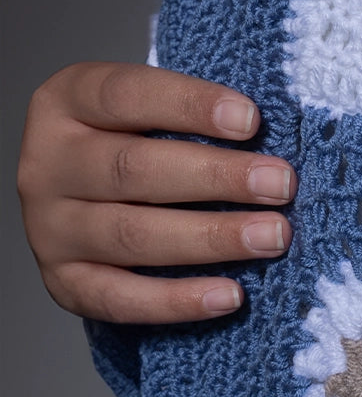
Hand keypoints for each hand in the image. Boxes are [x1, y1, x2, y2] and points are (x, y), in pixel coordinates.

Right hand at [18, 62, 295, 323]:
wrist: (84, 183)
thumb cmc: (138, 129)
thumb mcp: (151, 99)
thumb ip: (193, 108)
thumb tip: (270, 131)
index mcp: (66, 101)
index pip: (128, 96)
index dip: (191, 105)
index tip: (252, 120)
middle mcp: (47, 165)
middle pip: (133, 170)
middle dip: (216, 177)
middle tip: (280, 183)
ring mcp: (49, 229)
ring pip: (132, 236)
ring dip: (211, 237)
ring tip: (273, 235)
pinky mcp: (63, 282)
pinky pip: (119, 299)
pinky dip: (178, 300)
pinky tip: (231, 294)